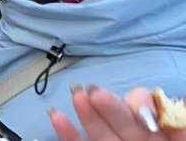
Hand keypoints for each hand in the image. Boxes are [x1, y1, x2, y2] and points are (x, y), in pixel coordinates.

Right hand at [51, 87, 185, 140]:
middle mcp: (137, 139)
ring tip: (77, 95)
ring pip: (99, 131)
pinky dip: (67, 134)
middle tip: (96, 93)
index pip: (151, 110)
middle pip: (121, 119)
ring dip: (86, 113)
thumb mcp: (181, 139)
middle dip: (109, 105)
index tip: (140, 111)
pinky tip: (56, 116)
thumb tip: (176, 113)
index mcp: (161, 133)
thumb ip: (182, 128)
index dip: (141, 105)